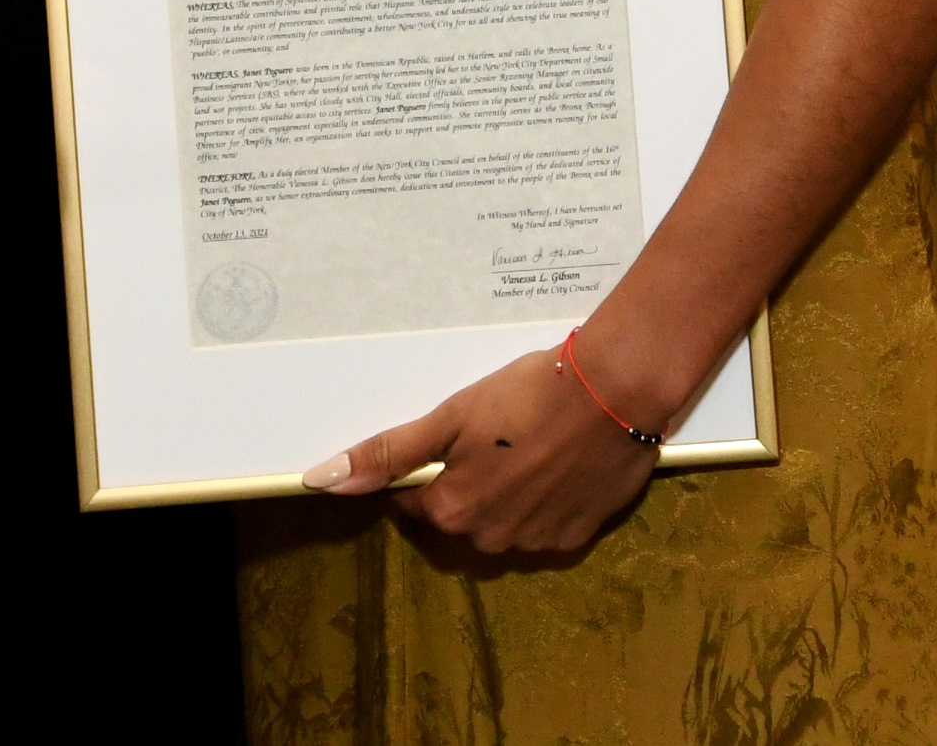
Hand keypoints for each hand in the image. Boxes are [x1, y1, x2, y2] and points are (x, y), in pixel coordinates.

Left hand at [302, 345, 658, 554]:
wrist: (613, 393)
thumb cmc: (525, 396)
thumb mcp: (451, 417)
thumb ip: (390, 454)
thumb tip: (323, 481)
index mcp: (455, 512)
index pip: (412, 505)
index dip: (420, 472)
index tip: (440, 442)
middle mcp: (493, 540)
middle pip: (457, 517)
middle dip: (461, 483)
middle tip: (485, 437)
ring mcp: (539, 543)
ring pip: (500, 523)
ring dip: (500, 494)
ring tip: (522, 446)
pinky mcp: (579, 537)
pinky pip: (542, 525)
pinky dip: (541, 500)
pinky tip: (554, 464)